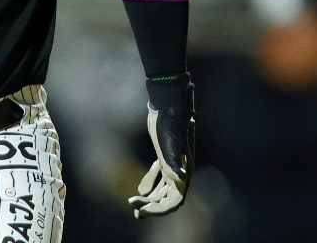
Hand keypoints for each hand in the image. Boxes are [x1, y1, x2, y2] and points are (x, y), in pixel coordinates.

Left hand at [129, 77, 194, 217]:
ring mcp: (173, 165)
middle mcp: (180, 172)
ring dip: (150, 198)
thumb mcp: (169, 144)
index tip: (142, 211)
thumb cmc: (170, 124)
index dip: (160, 209)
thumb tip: (182, 178)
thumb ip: (174, 162)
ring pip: (163, 189)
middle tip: (134, 210)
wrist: (168, 106)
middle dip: (152, 207)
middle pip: (168, 198)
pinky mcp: (164, 157)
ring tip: (132, 203)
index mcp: (184, 173)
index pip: (174, 201)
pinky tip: (139, 190)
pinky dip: (150, 184)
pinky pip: (159, 177)